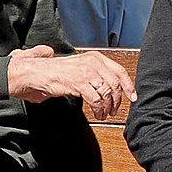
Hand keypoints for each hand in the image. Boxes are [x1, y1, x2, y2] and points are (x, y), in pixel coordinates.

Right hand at [7, 47, 136, 120]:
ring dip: (108, 107)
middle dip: (117, 100)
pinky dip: (99, 110)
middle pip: (115, 84)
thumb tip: (111, 87)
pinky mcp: (78, 82)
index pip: (119, 71)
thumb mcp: (81, 68)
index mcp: (96, 57)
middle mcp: (93, 62)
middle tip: (114, 110)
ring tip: (104, 113)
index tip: (132, 96)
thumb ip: (96, 74)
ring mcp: (86, 72)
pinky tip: (96, 114)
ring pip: (107, 93)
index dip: (128, 86)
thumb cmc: (57, 72)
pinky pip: (96, 99)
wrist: (39, 73)